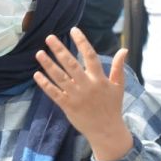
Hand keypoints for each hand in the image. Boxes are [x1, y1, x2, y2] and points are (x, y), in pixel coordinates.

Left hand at [34, 27, 132, 160]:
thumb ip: (118, 67)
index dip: (82, 42)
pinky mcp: (68, 106)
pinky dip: (45, 84)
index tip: (73, 30)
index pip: (90, 55)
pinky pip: (54, 93)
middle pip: (71, 64)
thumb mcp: (118, 86)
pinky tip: (37, 74)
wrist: (106, 130)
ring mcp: (76, 96)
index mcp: (99, 79)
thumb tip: (123, 49)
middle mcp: (86, 85)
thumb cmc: (112, 107)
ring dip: (48, 64)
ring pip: (59, 77)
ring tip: (39, 53)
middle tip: (49, 38)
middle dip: (59, 50)